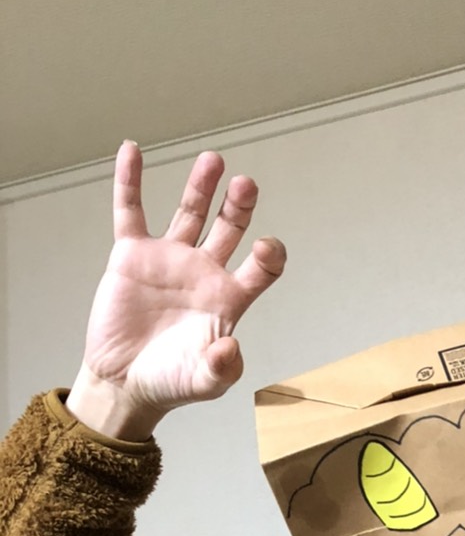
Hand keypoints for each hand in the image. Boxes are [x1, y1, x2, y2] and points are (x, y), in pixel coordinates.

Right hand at [67, 142, 285, 439]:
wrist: (124, 383)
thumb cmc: (171, 382)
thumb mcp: (205, 382)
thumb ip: (222, 368)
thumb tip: (230, 348)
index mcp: (230, 298)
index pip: (261, 267)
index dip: (269, 255)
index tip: (264, 247)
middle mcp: (204, 272)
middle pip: (229, 228)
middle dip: (240, 206)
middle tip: (246, 185)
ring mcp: (169, 259)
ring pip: (190, 212)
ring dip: (202, 186)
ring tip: (213, 161)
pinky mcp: (132, 255)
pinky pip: (130, 211)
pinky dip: (130, 181)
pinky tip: (133, 152)